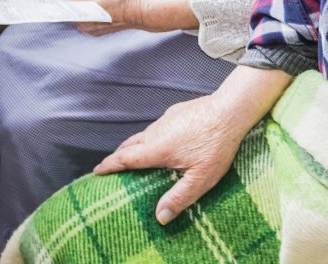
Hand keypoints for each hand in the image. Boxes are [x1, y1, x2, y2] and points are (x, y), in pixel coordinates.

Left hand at [58, 0, 150, 34]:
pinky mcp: (102, 26)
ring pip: (83, 9)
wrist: (142, 11)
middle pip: (74, 7)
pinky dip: (94, 3)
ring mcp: (94, 28)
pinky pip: (91, 13)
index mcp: (82, 20)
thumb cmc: (122, 1)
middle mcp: (86, 27)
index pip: (64, 7)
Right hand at [93, 94, 246, 224]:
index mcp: (157, 149)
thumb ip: (179, 197)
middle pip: (129, 145)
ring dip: (133, 146)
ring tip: (132, 157)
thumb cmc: (217, 145)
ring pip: (143, 134)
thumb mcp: (201, 178)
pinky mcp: (175, 112)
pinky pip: (156, 127)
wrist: (230, 110)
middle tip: (110, 167)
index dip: (109, 165)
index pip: (125, 158)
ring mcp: (166, 119)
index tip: (96, 171)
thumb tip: (160, 217)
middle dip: (118, 156)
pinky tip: (160, 143)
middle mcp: (156, 132)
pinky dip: (150, 137)